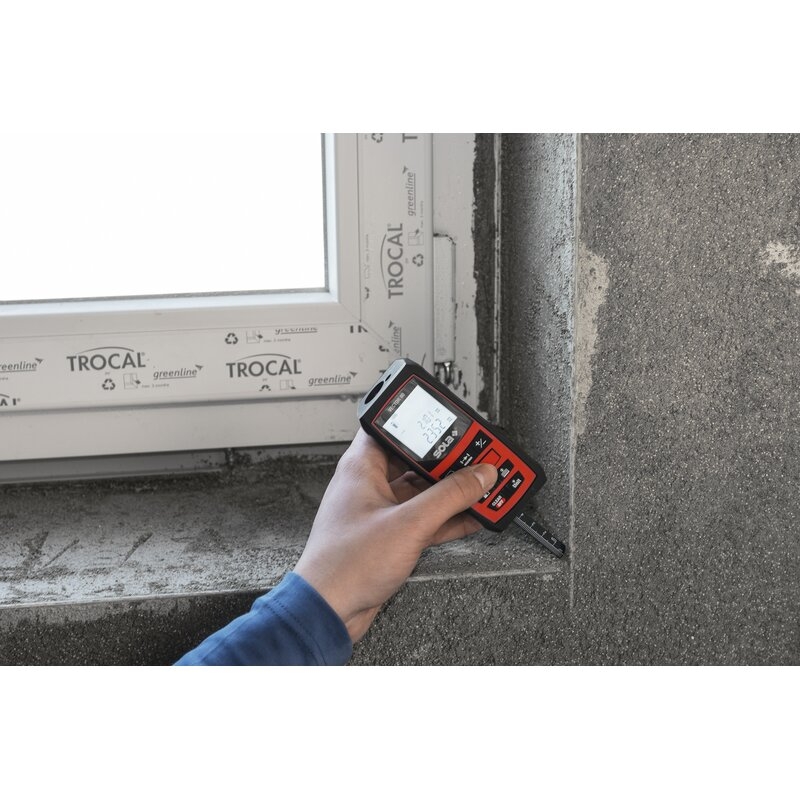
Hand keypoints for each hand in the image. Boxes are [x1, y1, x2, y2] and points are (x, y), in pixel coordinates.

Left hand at [293, 429, 497, 642]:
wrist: (329, 610)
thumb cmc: (345, 565)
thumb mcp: (408, 524)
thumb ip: (449, 497)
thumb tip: (478, 475)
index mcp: (361, 468)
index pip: (394, 429)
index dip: (423, 425)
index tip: (453, 427)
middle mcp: (368, 485)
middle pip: (414, 461)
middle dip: (446, 461)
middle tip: (477, 458)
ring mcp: (379, 512)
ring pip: (421, 492)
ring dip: (450, 492)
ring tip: (482, 486)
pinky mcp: (389, 537)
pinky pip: (423, 519)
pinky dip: (446, 517)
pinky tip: (472, 516)